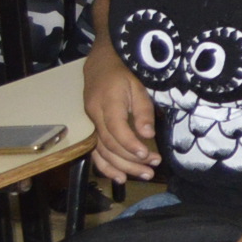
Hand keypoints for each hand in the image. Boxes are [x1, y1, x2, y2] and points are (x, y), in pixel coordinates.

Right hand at [83, 51, 159, 183]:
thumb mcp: (138, 86)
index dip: (131, 144)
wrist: (101, 64)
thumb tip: (148, 134)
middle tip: (151, 171)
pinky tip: (119, 177)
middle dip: (130, 161)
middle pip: (109, 144)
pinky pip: (94, 151)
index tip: (147, 156)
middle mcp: (95, 115)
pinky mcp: (90, 129)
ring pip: (101, 151)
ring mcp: (90, 123)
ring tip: (142, 176)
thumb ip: (143, 110)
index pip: (116, 128)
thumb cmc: (123, 74)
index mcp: (107, 102)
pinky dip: (105, 166)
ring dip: (121, 167)